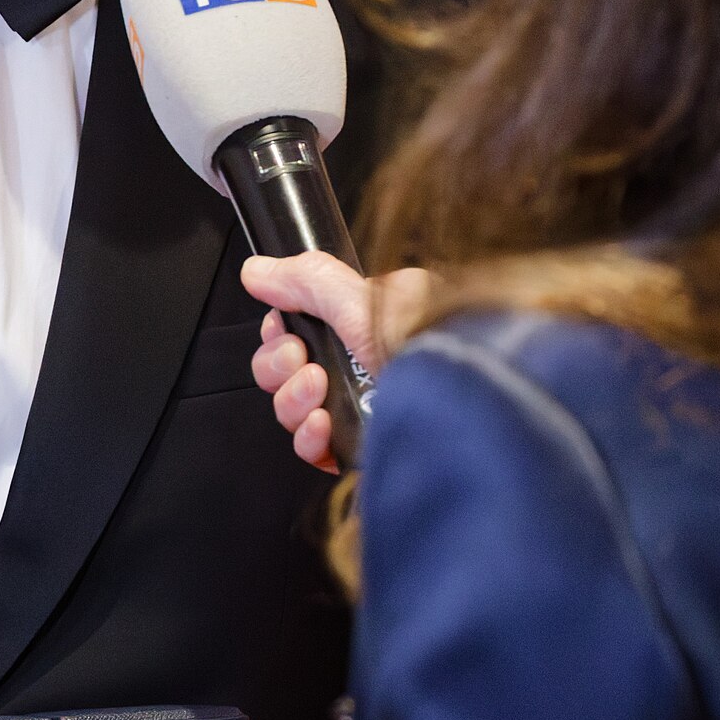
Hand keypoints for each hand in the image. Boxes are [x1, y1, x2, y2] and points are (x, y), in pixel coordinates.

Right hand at [243, 251, 431, 469]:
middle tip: (301, 358)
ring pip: (293, 411)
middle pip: (284, 372)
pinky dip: (309, 437)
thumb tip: (259, 270)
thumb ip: (306, 280)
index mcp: (361, 325)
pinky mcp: (361, 446)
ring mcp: (359, 407)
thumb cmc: (430, 348)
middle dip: (281, 365)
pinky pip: (313, 449)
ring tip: (318, 388)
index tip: (287, 332)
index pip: (294, 331)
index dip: (278, 334)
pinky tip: (323, 423)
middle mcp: (358, 365)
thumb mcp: (361, 299)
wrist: (460, 405)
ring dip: (293, 399)